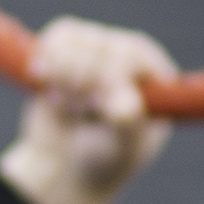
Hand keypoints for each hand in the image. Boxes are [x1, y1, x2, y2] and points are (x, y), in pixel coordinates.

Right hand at [0, 18, 177, 203]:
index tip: (94, 108)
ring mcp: (100, 47)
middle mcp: (131, 54)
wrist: (68, 166)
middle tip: (83, 115)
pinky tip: (51, 90)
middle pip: (96, 46)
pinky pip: (56, 37)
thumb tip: (124, 110)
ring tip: (71, 106)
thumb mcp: (123, 149)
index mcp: (156, 74)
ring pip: (71, 41)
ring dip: (61, 79)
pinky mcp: (70, 46)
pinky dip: (46, 65)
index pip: (130, 55)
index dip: (104, 78)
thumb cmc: (105, 159)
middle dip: (80, 85)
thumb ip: (128, 125)